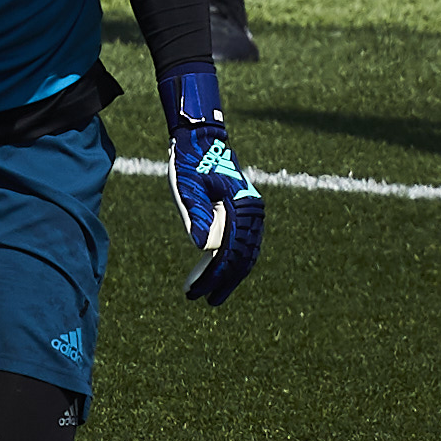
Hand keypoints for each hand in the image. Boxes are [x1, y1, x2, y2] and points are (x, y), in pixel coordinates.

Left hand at [163, 66, 264, 305]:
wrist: (201, 139)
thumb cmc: (190, 161)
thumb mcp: (187, 187)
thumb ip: (196, 215)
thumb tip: (201, 247)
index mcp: (242, 207)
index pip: (231, 253)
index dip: (215, 277)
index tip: (199, 294)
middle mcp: (252, 211)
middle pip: (242, 258)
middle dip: (223, 282)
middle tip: (205, 301)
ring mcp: (251, 211)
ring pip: (246, 253)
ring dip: (230, 275)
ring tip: (213, 295)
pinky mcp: (245, 210)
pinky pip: (245, 243)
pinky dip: (235, 260)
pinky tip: (222, 273)